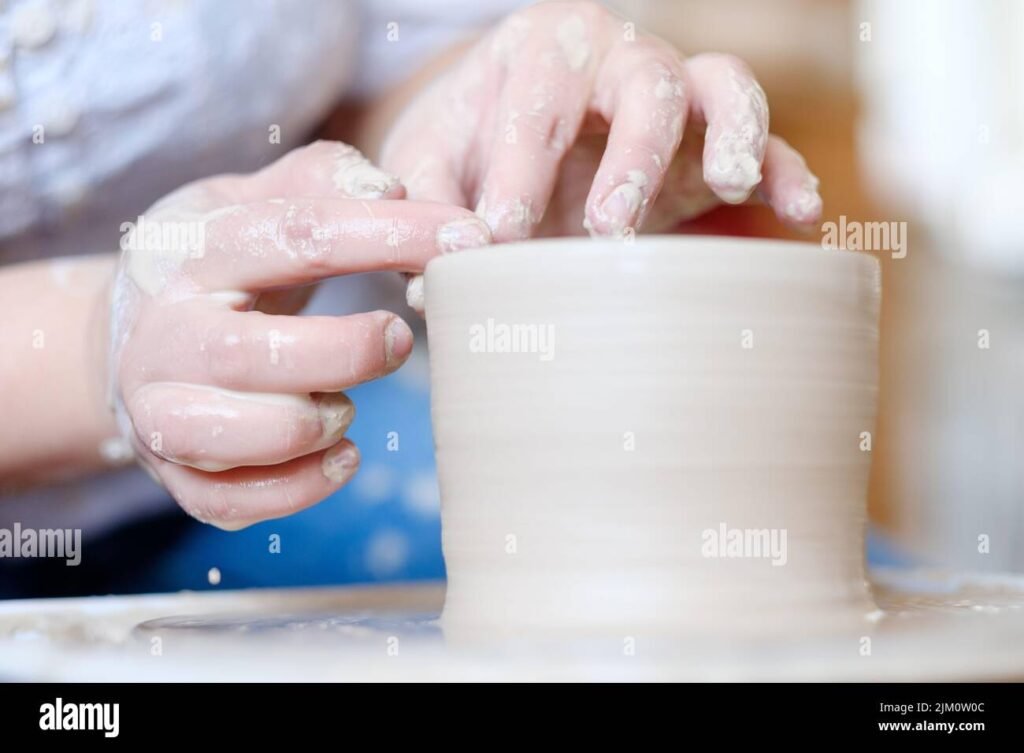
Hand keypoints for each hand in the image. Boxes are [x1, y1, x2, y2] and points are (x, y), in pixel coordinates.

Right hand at [110, 141, 489, 528]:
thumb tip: (390, 190)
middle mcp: (164, 335)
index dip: (391, 235)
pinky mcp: (172, 475)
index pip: (299, 236)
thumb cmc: (210, 262)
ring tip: (346, 404)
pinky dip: (305, 486)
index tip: (465, 240)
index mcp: (189, 253)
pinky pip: (239, 503)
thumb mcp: (246, 199)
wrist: (119, 335)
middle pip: (265, 354)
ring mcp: (159, 412)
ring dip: (325, 423)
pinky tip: (340, 454)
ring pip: (257, 436)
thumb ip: (318, 180)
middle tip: (398, 339)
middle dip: (354, 351)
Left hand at [381, 0, 820, 242]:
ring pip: (723, 85)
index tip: (500, 236)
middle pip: (644, 81)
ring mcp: (673, 98)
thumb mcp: (428, 164)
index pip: (536, 98)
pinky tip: (801, 214)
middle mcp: (614, 59)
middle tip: (605, 229)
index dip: (519, 167)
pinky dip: (785, 172)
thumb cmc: (466, 151)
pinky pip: (767, 143)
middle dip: (630, 155)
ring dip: (734, 132)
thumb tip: (446, 263)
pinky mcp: (711, 144)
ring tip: (730, 182)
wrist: (507, 145)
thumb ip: (425, 202)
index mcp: (539, 50)